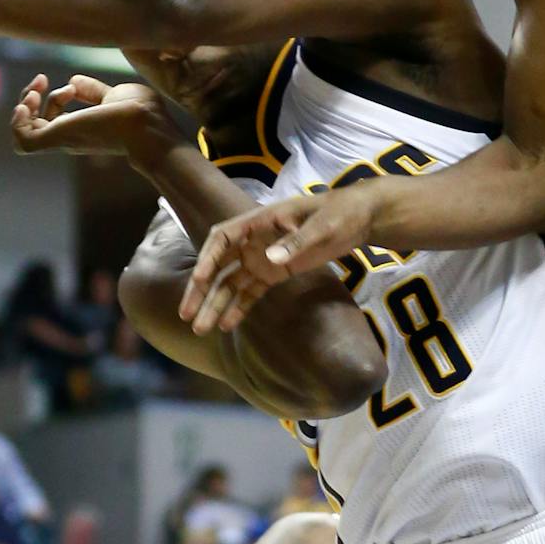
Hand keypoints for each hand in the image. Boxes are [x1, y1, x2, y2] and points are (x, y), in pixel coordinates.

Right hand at [10, 73, 178, 158]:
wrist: (149, 125)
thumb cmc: (142, 115)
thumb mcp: (114, 95)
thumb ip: (94, 91)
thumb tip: (73, 81)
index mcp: (82, 127)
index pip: (54, 117)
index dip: (53, 97)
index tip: (69, 86)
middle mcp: (70, 135)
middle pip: (36, 123)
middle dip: (30, 97)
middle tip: (41, 80)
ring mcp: (64, 138)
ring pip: (26, 132)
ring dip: (21, 109)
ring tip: (33, 92)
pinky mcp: (60, 138)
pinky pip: (24, 143)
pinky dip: (18, 125)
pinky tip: (25, 106)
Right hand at [182, 187, 375, 333]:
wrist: (358, 220)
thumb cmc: (339, 214)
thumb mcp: (322, 226)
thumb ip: (297, 242)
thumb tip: (271, 259)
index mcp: (259, 221)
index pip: (222, 238)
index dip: (207, 258)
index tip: (199, 279)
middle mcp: (253, 241)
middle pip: (218, 265)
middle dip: (200, 289)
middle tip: (186, 314)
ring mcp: (262, 258)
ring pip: (230, 283)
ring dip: (215, 304)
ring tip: (201, 329)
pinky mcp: (274, 273)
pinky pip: (250, 292)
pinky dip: (238, 308)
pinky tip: (226, 325)